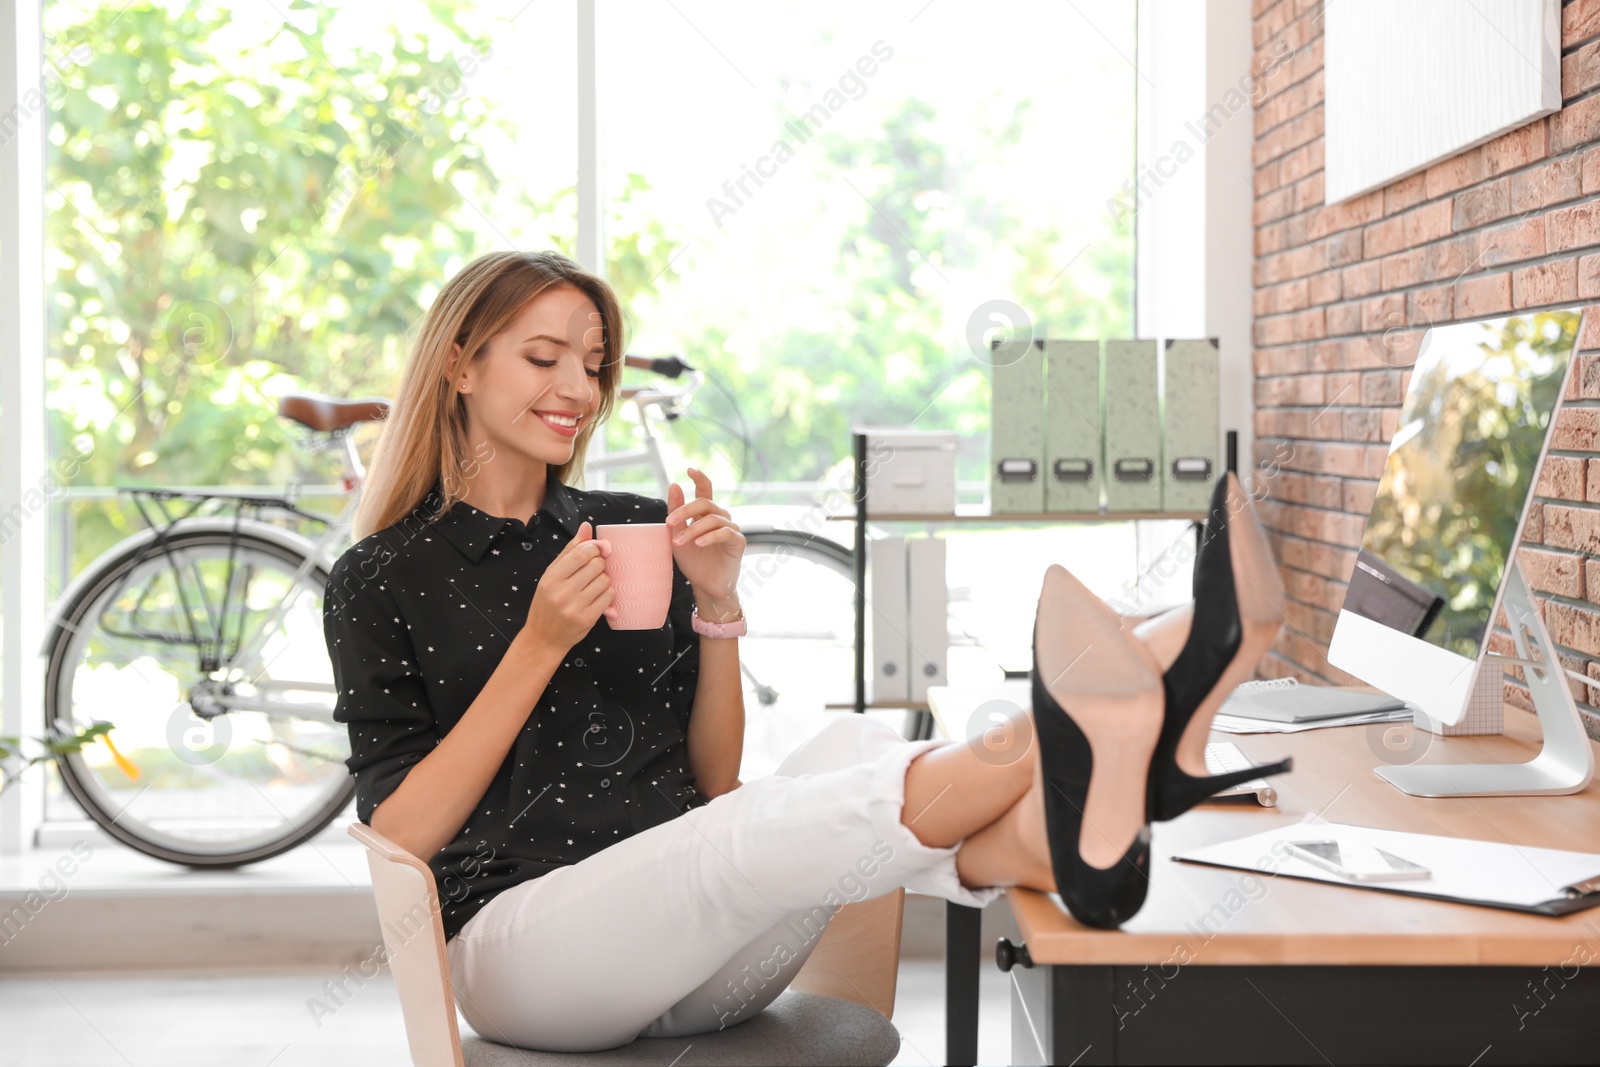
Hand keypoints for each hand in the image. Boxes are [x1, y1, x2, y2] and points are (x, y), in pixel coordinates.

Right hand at [521, 521, 614, 653]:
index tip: (594, 553)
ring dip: (603, 580)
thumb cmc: (547, 603)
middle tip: (592, 572)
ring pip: (605, 580)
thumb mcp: (551, 575)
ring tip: (592, 586)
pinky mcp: (588, 619)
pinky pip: (609, 596)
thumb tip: (587, 526)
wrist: (543, 638)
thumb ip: (570, 550)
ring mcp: (575, 607)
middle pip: (597, 565)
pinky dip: (607, 594)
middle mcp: (562, 592)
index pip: (582, 553)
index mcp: (551, 578)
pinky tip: (597, 597)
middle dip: (599, 565)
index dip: (594, 549)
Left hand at [665, 467, 743, 609]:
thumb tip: (674, 485)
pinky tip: (698, 544)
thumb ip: (676, 513)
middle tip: (669, 522)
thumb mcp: (678, 536)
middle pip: (705, 503)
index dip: (700, 478)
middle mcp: (721, 518)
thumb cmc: (693, 562)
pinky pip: (725, 532)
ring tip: (679, 543)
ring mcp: (731, 529)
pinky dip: (710, 537)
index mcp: (706, 515)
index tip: (689, 469)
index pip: (705, 491)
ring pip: (712, 519)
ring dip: (692, 530)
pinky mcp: (738, 542)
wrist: (706, 586)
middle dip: (685, 510)